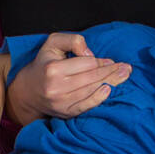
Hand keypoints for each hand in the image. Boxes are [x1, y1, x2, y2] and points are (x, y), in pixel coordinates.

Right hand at [7, 32, 130, 125]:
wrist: (28, 91)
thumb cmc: (44, 63)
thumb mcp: (52, 44)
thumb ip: (72, 40)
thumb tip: (90, 53)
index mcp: (53, 69)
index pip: (86, 64)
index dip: (102, 62)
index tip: (112, 61)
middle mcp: (56, 87)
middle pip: (92, 78)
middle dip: (111, 72)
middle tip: (127, 69)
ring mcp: (60, 102)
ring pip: (91, 91)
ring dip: (110, 83)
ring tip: (123, 76)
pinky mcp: (64, 113)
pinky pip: (85, 106)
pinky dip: (98, 99)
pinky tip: (108, 91)